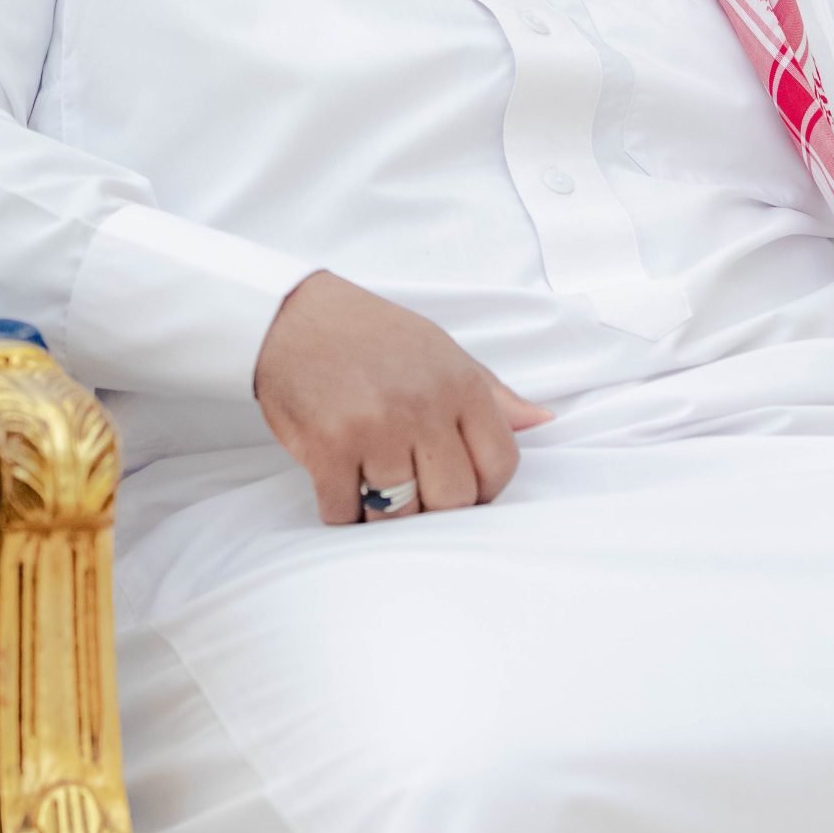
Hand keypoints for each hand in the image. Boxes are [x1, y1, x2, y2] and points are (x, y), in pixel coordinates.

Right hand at [254, 270, 552, 525]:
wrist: (292, 317)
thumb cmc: (371, 336)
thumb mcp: (441, 351)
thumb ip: (492, 395)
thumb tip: (541, 422)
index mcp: (460, 384)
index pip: (500, 465)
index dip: (485, 491)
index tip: (462, 488)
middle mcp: (423, 407)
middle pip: (453, 500)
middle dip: (435, 509)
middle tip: (414, 493)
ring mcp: (375, 429)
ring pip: (398, 515)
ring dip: (385, 514)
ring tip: (374, 485)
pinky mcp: (328, 448)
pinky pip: (345, 513)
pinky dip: (343, 511)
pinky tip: (341, 484)